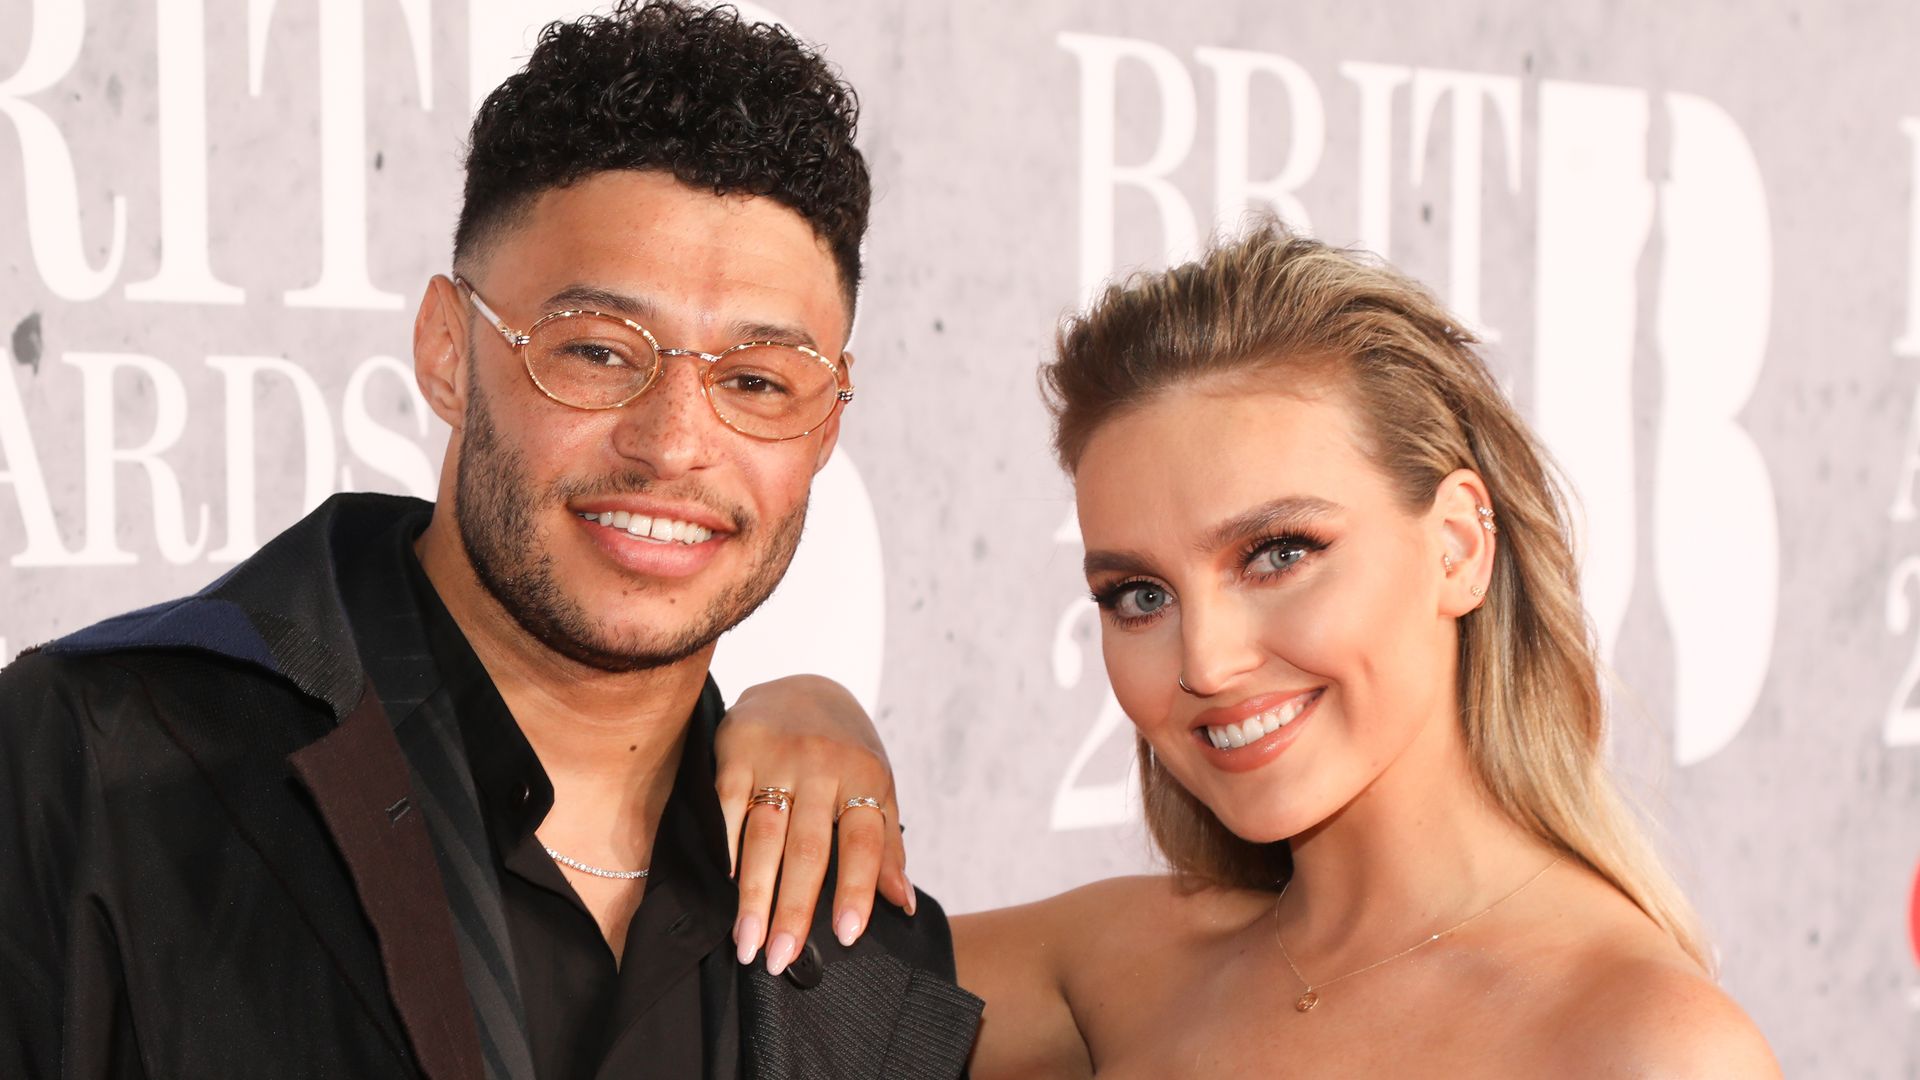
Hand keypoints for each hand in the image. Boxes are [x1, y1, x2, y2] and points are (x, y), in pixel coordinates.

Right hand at [715, 674, 912, 974]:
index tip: (847, 935)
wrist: (802, 683)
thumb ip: (887, 845)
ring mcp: (777, 757)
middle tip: (783, 959)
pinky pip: (727, 804)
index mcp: (864, 775)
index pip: (864, 841)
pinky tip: (723, 885)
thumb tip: (903, 903)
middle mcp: (822, 765)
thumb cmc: (846, 748)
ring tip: (748, 943)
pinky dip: (725, 845)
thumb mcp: (879, 785)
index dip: (857, 888)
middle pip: (808, 849)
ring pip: (763, 835)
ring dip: (754, 894)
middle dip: (794, 909)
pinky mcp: (736, 749)